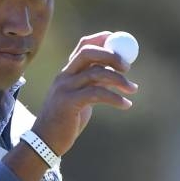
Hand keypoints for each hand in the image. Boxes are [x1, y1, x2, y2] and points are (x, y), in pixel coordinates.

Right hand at [31, 31, 136, 155]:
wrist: (46, 141)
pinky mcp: (69, 103)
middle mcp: (64, 76)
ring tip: (133, 89)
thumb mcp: (81, 98)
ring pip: (96, 72)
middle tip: (127, 67)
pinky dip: (115, 98)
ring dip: (119, 79)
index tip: (120, 42)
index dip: (102, 39)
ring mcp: (65, 88)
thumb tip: (116, 72)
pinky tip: (125, 105)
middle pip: (88, 53)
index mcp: (67, 72)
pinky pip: (97, 93)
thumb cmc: (66, 121)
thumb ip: (94, 83)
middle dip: (111, 55)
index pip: (83, 46)